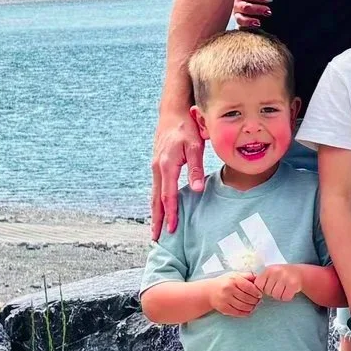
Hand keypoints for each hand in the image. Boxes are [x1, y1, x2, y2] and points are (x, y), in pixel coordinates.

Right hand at [148, 112, 206, 234]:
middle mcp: (157, 168)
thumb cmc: (186, 127)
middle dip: (156, 219)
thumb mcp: (195, 145)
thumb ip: (196, 168)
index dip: (170, 214)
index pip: (168, 196)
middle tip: (155, 238)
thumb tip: (197, 190)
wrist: (172, 111)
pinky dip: (156, 201)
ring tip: (155, 228)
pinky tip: (159, 208)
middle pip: (155, 200)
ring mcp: (155, 166)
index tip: (171, 229)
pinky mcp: (157, 164)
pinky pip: (156, 187)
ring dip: (155, 212)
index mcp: (166, 165)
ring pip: (154, 194)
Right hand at [208, 272, 262, 317]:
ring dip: (252, 307)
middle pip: (247, 298)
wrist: (209, 292)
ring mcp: (225, 300)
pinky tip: (248, 310)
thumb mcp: (235, 275)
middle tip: (258, 301)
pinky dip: (245, 313)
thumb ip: (247, 276)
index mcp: (233, 280)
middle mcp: (229, 289)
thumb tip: (259, 278)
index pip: (249, 287)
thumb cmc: (225, 282)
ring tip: (254, 305)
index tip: (260, 294)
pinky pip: (238, 312)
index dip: (256, 292)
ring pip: (243, 306)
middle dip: (255, 301)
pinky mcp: (224, 308)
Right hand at [230, 0, 270, 30]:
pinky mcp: (239, 21)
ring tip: (259, 22)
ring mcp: (237, 13)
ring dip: (250, 20)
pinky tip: (255, 27)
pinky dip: (247, 26)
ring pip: (241, 18)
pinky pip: (240, 25)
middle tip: (269, 11)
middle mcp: (237, 3)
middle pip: (246, 7)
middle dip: (257, 9)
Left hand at [257, 263, 306, 302]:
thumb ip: (262, 280)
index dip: (262, 289)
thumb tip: (252, 292)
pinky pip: (285, 297)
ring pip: (276, 295)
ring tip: (283, 289)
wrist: (299, 272)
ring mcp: (285, 277)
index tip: (267, 287)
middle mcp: (276, 272)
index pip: (258, 285)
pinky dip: (286, 297)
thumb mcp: (270, 273)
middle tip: (277, 287)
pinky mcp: (293, 284)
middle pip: (268, 291)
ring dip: (279, 295)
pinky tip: (288, 291)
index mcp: (268, 269)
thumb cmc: (281, 275)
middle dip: (272, 292)